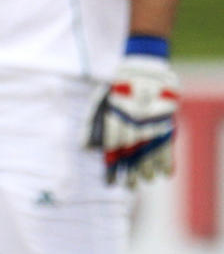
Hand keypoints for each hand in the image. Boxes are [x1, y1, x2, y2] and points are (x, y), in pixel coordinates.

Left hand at [88, 54, 179, 186]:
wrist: (142, 67)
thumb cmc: (116, 88)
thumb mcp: (99, 103)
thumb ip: (91, 125)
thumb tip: (85, 148)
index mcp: (114, 116)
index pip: (111, 149)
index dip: (110, 168)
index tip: (109, 183)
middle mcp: (132, 120)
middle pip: (131, 154)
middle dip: (130, 174)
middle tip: (128, 186)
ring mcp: (150, 120)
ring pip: (150, 152)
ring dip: (147, 170)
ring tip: (144, 181)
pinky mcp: (166, 119)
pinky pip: (168, 144)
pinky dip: (167, 161)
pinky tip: (164, 174)